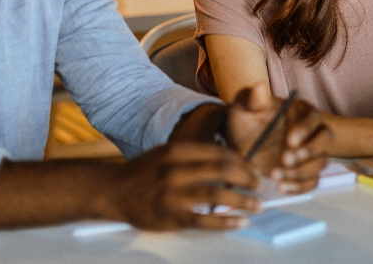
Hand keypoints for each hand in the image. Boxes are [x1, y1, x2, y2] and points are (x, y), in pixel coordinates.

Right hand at [103, 142, 261, 229]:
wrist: (112, 191)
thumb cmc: (144, 172)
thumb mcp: (167, 154)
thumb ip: (194, 156)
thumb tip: (230, 161)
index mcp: (177, 151)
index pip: (219, 152)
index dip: (241, 161)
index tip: (254, 169)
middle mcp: (175, 169)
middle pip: (221, 169)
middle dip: (246, 178)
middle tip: (260, 185)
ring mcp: (171, 194)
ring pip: (215, 194)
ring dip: (242, 200)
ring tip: (257, 205)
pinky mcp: (169, 216)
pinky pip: (202, 220)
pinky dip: (224, 221)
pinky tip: (239, 222)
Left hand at [225, 83, 332, 192]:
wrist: (239, 142)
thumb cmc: (246, 119)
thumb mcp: (244, 107)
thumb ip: (252, 99)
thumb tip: (259, 87)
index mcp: (300, 112)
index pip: (314, 117)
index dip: (306, 129)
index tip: (289, 141)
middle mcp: (310, 132)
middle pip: (325, 140)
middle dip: (309, 151)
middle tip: (285, 159)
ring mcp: (309, 153)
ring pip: (320, 163)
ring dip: (300, 171)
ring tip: (274, 174)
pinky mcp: (303, 172)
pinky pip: (312, 181)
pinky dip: (299, 186)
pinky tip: (281, 187)